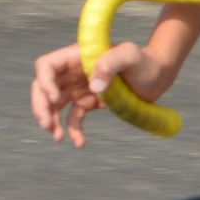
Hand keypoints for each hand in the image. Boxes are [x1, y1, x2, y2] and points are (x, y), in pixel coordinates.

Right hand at [32, 37, 169, 147]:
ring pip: (54, 105)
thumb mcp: (131, 56)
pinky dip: (73, 131)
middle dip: (41, 106)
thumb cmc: (145, 62)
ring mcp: (79, 88)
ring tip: (58, 138)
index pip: (47, 65)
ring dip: (51, 121)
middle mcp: (73, 72)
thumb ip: (113, 61)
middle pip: (44, 87)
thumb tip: (94, 86)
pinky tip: (80, 143)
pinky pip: (73, 118)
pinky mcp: (88, 102)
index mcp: (78, 57)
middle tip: (47, 125)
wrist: (158, 76)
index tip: (55, 98)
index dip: (44, 81)